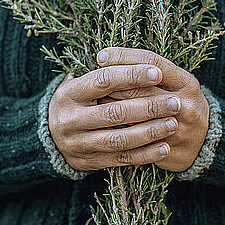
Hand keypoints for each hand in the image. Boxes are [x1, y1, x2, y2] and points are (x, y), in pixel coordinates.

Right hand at [48, 60, 185, 171]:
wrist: (49, 136)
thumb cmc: (77, 102)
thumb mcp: (81, 84)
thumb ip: (107, 74)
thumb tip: (146, 63)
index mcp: (70, 93)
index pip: (103, 80)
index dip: (131, 75)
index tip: (157, 73)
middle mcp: (70, 119)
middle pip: (115, 112)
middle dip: (148, 107)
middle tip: (174, 102)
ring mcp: (78, 143)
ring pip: (119, 139)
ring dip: (150, 132)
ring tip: (172, 123)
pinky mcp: (88, 162)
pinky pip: (120, 159)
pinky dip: (144, 155)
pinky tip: (164, 147)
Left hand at [96, 47, 209, 172]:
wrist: (205, 142)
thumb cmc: (180, 103)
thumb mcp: (175, 83)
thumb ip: (149, 71)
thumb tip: (107, 59)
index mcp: (187, 82)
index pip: (153, 62)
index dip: (125, 56)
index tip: (101, 55)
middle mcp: (186, 104)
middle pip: (142, 89)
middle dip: (113, 84)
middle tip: (91, 82)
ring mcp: (179, 129)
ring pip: (138, 116)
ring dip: (112, 107)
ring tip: (94, 102)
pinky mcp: (170, 150)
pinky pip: (139, 141)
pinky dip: (120, 131)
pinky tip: (104, 126)